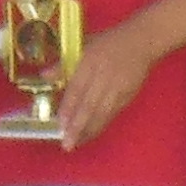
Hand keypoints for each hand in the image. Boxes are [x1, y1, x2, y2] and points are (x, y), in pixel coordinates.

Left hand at [45, 31, 158, 149]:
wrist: (141, 42)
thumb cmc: (107, 43)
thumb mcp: (82, 46)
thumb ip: (63, 64)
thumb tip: (44, 76)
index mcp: (90, 62)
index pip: (77, 89)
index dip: (68, 108)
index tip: (60, 125)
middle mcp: (104, 76)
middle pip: (89, 105)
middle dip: (78, 126)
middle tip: (67, 143)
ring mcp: (118, 87)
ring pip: (102, 113)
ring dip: (90, 130)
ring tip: (77, 143)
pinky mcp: (128, 95)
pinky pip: (113, 113)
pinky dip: (102, 125)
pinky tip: (92, 133)